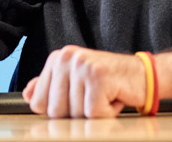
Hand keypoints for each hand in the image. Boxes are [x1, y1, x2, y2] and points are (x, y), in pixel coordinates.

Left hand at [22, 46, 144, 118]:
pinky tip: (114, 97)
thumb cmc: (109, 81)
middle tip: (94, 97)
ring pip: (74, 114)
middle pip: (55, 111)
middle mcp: (67, 57)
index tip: (78, 97)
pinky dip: (107, 113)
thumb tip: (29, 94)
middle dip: (77, 113)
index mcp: (58, 58)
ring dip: (94, 113)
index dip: (60, 110)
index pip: (38, 102)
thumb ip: (50, 87)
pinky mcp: (98, 77)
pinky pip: (94, 114)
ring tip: (104, 96)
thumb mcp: (75, 82)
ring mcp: (83, 65)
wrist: (143, 75)